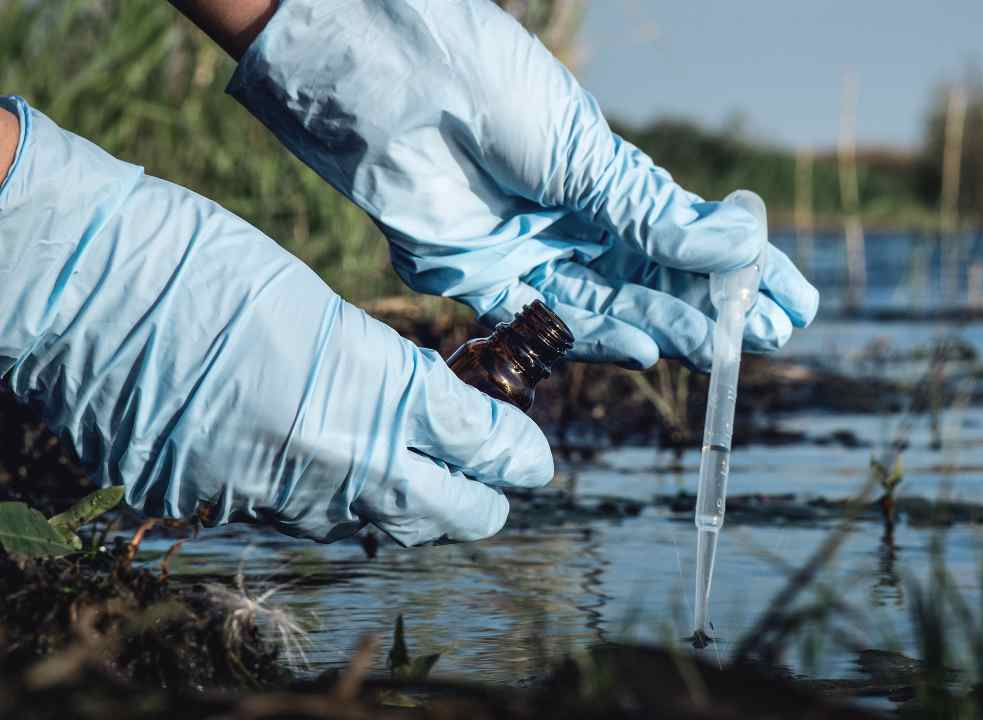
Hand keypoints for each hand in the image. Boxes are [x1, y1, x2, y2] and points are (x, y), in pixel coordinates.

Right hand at [0, 96, 551, 544]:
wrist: (83, 286)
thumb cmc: (206, 263)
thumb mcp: (323, 309)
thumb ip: (386, 375)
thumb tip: (429, 415)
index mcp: (375, 393)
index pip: (482, 448)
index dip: (518, 454)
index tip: (532, 457)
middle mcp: (334, 464)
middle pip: (448, 516)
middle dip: (481, 499)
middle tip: (490, 476)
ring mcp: (271, 497)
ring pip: (373, 528)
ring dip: (404, 504)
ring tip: (412, 471)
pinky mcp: (214, 508)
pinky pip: (294, 520)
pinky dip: (322, 499)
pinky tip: (317, 464)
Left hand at [227, 0, 819, 370]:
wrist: (394, 82)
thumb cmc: (492, 89)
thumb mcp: (587, 154)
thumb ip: (653, 216)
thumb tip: (742, 246)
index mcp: (604, 176)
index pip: (688, 234)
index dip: (742, 269)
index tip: (794, 299)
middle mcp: (572, 219)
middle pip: (657, 280)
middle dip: (716, 309)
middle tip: (771, 337)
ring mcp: (530, 251)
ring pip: (614, 306)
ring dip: (670, 329)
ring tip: (724, 349)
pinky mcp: (481, 281)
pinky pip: (550, 323)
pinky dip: (601, 338)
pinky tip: (651, 350)